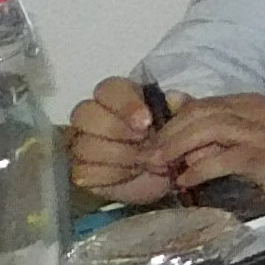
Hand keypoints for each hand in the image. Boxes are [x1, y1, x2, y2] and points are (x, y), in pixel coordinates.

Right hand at [70, 78, 174, 203]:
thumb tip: (173, 98)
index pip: (108, 89)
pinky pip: (84, 170)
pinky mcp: (81, 169)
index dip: (125, 104)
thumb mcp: (183, 122)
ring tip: (143, 160)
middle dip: (115, 129)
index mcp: (119, 97)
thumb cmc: (170, 141)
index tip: (147, 122)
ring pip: (83, 144)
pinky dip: (110, 174)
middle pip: (83, 113)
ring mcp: (82, 143)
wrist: (168, 175)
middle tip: (142, 141)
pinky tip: (129, 174)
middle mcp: (93, 116)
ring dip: (118, 155)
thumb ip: (180, 107)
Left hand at [145, 93, 264, 211]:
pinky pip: (224, 157)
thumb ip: (221, 135)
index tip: (150, 144)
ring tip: (159, 166)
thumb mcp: (252, 140)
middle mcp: (253, 111)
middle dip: (167, 134)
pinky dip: (200, 168)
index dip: (170, 123)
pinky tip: (186, 180)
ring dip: (177, 147)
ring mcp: (260, 132)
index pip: (199, 106)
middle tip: (145, 156)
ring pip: (208, 129)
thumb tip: (181, 140)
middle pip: (199, 113)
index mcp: (247, 104)